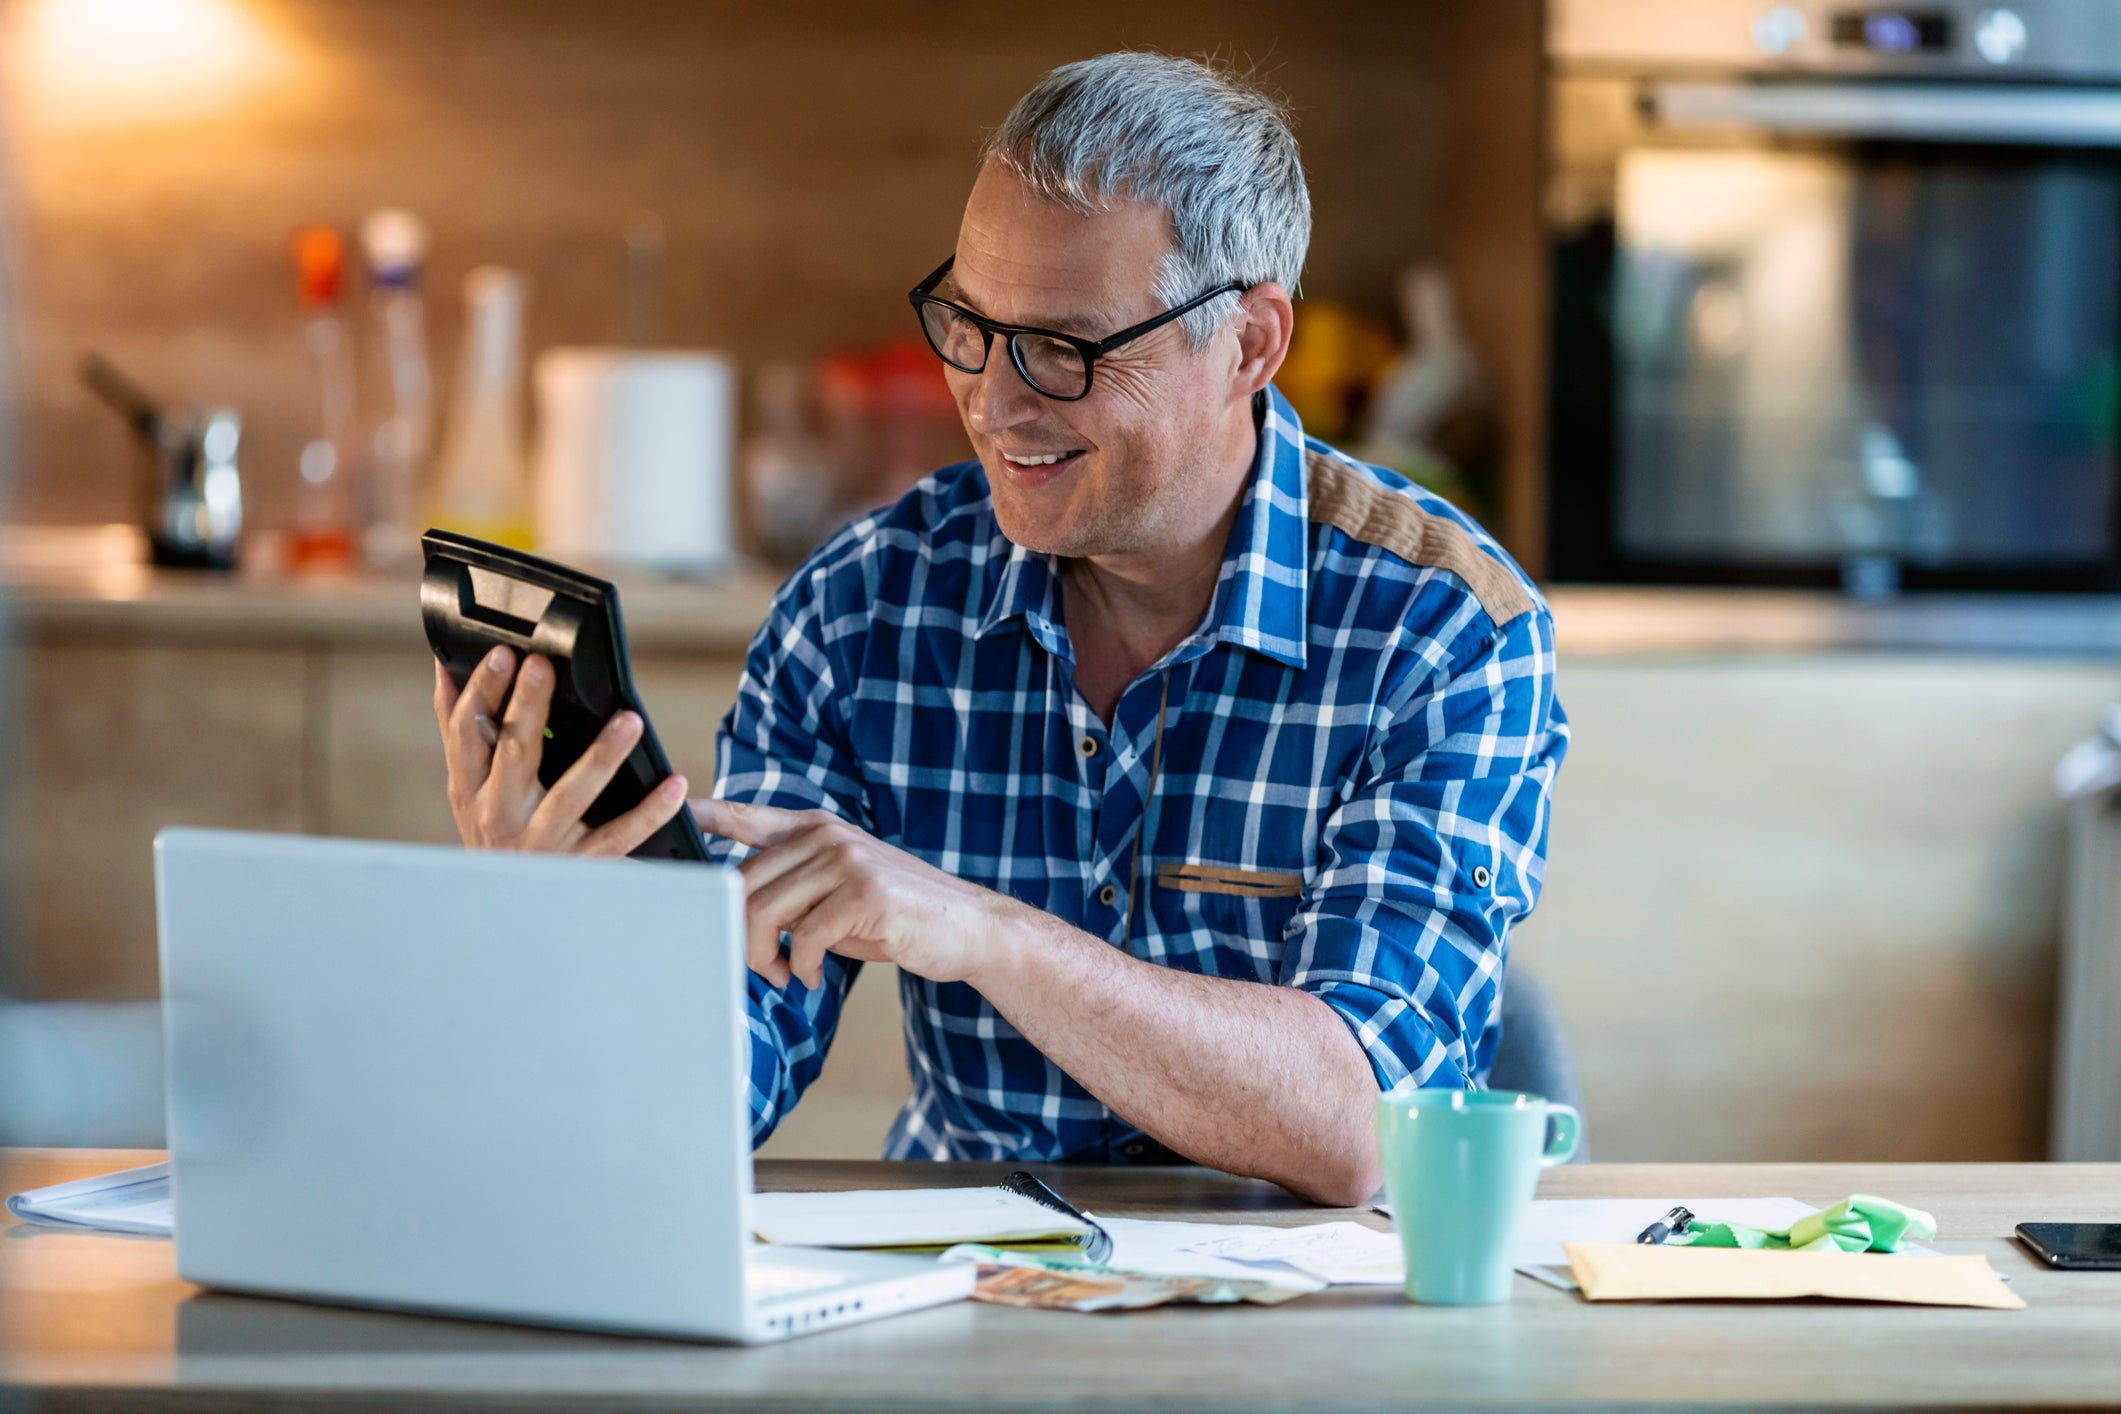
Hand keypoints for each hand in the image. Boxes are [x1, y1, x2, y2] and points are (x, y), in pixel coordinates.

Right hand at [434, 646, 686, 854]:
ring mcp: (543, 841)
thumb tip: (442, 666)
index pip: (470, 733)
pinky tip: (674, 785)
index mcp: (471, 788)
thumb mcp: (465, 787)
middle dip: (527, 707)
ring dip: (601, 756)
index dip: (484, 692)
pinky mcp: (582, 865)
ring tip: (629, 720)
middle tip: (545, 666)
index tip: (505, 654)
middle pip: (514, 754)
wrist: (505, 914)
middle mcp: (501, 814)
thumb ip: (458, 729)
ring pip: (571, 795)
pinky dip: (650, 812)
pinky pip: (620, 836)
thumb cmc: (492, 834)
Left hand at [691, 799, 1029, 988]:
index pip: (744, 816)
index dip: (703, 816)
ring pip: (762, 912)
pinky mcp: (864, 893)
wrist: (966, 926)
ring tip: (786, 974)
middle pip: (741, 884)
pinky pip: (802, 938)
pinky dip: (800, 968)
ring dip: (763, 958)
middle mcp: (825, 835)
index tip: (673, 817)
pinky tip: (812, 977)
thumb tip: (738, 908)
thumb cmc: (896, 914)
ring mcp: (846, 860)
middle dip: (737, 937)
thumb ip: (794, 885)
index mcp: (815, 828)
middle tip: (763, 968)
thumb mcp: (839, 888)